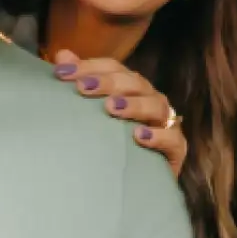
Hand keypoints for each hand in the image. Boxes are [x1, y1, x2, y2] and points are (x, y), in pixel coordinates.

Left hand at [53, 50, 189, 176]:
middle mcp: (150, 100)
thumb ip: (81, 82)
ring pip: (156, 106)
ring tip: (111, 108)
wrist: (134, 183)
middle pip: (135, 83)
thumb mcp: (93, 113)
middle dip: (109, 83)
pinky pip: (172, 139)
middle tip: (83, 88)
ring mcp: (166, 124)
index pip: (114, 68)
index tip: (61, 72)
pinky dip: (157, 135)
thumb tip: (62, 54)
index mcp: (132, 88)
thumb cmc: (112, 142)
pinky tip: (138, 136)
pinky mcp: (176, 149)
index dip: (89, 66)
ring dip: (134, 105)